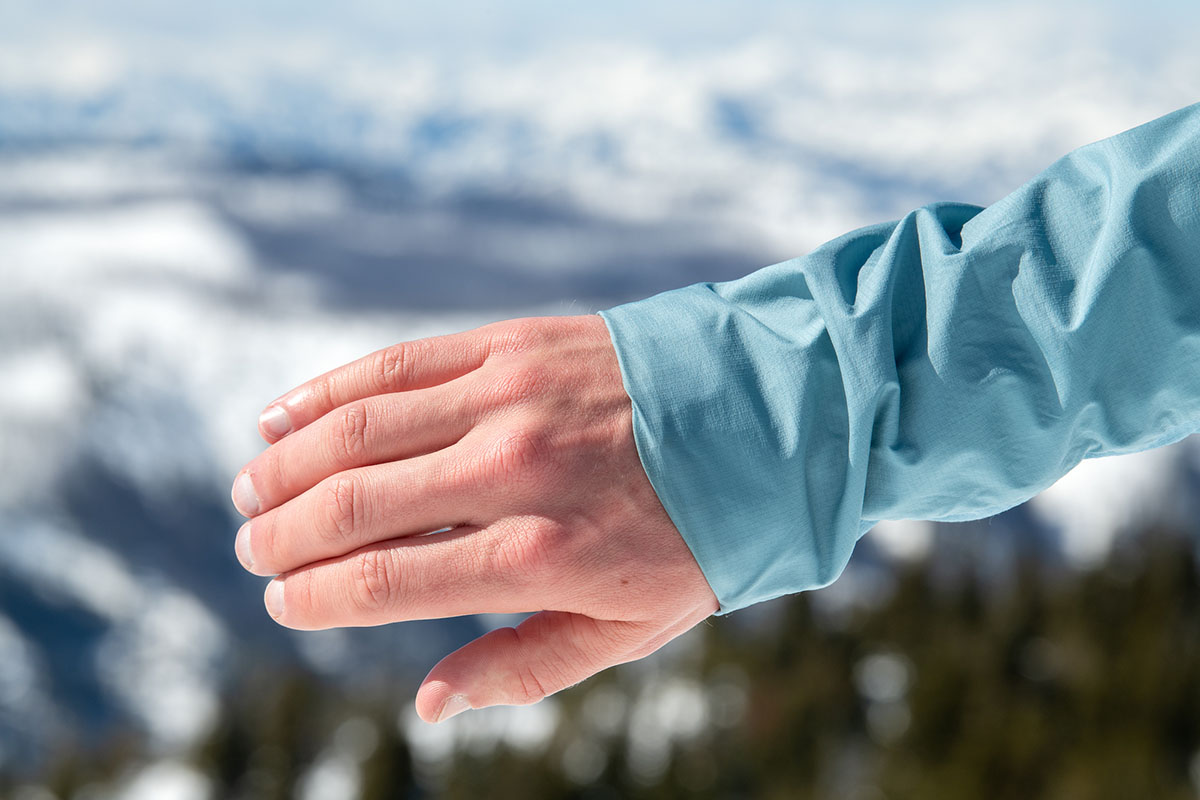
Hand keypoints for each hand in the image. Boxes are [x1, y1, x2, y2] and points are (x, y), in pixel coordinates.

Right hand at [231, 315, 717, 721]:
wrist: (769, 414)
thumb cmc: (697, 534)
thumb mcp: (629, 627)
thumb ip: (523, 666)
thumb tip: (427, 701)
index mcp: (541, 553)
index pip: (386, 581)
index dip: (315, 595)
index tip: (285, 600)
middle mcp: (514, 470)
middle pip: (353, 502)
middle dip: (284, 534)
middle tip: (254, 551)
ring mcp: (509, 396)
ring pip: (359, 428)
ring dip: (286, 463)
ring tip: (250, 490)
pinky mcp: (512, 343)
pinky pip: (397, 364)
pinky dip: (328, 391)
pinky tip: (283, 413)